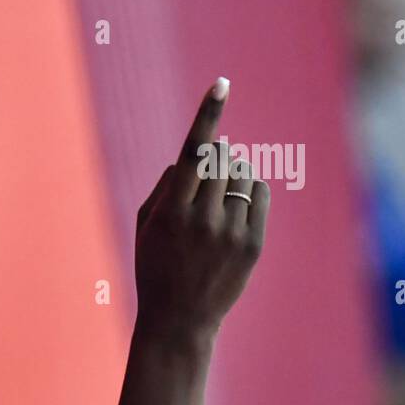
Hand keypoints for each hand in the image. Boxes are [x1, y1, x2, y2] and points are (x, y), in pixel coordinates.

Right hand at [134, 78, 269, 341]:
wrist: (177, 321)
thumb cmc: (153, 267)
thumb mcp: (144, 226)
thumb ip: (166, 185)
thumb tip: (198, 152)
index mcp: (170, 211)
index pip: (192, 151)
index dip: (208, 114)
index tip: (222, 83)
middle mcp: (202, 218)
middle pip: (219, 159)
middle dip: (213, 155)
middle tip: (205, 174)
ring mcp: (230, 232)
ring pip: (241, 173)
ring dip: (230, 172)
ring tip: (216, 198)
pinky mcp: (252, 244)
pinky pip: (259, 192)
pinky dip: (249, 188)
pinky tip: (235, 204)